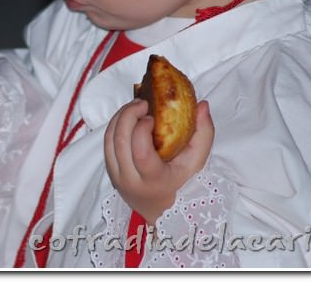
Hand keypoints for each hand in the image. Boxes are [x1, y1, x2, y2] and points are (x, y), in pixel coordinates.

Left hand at [104, 99, 214, 224]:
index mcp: (153, 180)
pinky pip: (106, 142)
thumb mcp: (198, 160)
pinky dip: (115, 124)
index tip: (152, 117)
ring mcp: (116, 175)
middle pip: (120, 141)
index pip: (140, 153)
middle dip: (128, 114)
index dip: (142, 129)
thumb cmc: (180, 182)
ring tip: (136, 106)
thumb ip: (204, 132)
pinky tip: (128, 117)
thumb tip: (202, 105)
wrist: (159, 207)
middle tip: (142, 103)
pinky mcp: (109, 169)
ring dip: (120, 116)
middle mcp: (130, 180)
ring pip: (109, 139)